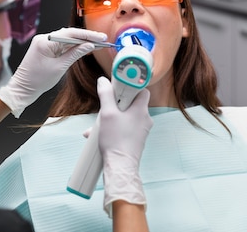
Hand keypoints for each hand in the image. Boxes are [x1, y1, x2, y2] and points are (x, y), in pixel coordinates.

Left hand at [0, 27, 106, 116]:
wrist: (22, 90)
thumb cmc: (37, 81)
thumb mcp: (60, 68)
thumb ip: (75, 54)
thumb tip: (89, 46)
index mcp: (45, 41)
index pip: (70, 34)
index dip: (88, 35)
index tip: (101, 37)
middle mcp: (43, 39)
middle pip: (69, 34)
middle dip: (86, 37)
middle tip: (102, 40)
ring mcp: (44, 43)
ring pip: (66, 39)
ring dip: (81, 42)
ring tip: (97, 44)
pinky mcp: (45, 48)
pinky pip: (61, 45)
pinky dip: (73, 47)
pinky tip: (84, 48)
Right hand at [96, 77, 151, 215]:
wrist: (120, 166)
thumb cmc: (116, 140)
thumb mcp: (107, 113)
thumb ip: (106, 95)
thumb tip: (103, 81)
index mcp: (141, 109)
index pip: (142, 90)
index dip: (130, 87)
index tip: (119, 88)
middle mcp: (145, 119)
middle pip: (133, 103)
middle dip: (118, 104)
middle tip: (108, 107)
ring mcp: (142, 130)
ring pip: (128, 116)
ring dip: (114, 117)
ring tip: (101, 123)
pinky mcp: (137, 139)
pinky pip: (127, 127)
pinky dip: (116, 127)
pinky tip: (102, 133)